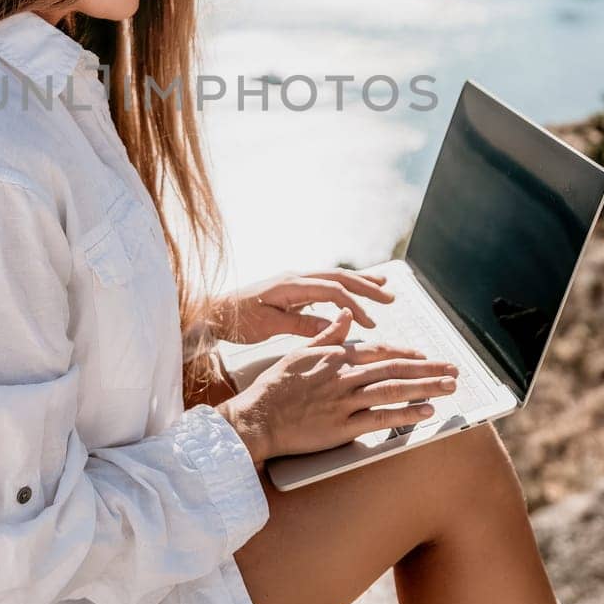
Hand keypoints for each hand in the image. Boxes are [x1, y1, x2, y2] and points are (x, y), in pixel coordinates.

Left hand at [209, 268, 395, 344]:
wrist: (213, 312)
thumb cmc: (237, 321)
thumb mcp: (270, 327)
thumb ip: (302, 325)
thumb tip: (335, 327)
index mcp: (291, 285)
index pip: (332, 291)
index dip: (355, 306)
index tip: (370, 323)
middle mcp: (295, 277)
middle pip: (338, 277)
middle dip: (366, 287)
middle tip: (390, 298)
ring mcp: (294, 280)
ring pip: (333, 277)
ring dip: (358, 282)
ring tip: (382, 286)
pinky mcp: (291, 288)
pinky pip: (324, 283)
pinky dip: (343, 287)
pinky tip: (353, 292)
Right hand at [216, 308, 460, 464]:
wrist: (258, 417)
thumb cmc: (275, 387)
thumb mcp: (300, 352)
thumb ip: (327, 335)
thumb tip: (345, 315)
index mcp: (336, 357)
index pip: (380, 351)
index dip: (407, 353)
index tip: (425, 356)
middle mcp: (345, 376)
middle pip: (395, 368)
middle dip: (428, 369)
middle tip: (453, 370)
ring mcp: (345, 401)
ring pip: (394, 390)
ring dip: (426, 387)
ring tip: (449, 387)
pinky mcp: (343, 427)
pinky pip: (381, 419)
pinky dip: (406, 414)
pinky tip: (426, 412)